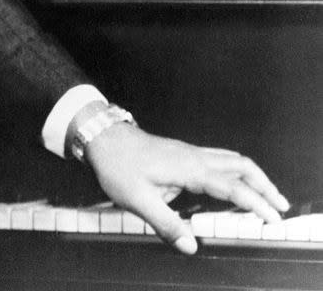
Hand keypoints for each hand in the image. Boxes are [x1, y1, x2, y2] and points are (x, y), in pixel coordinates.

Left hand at [84, 122, 288, 253]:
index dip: (256, 202)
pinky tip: (235, 184)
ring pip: (231, 158)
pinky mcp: (183, 153)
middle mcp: (194, 156)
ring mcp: (189, 152)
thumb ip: (166, 223)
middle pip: (241, 164)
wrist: (103, 137)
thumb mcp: (137, 199)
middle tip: (280, 206)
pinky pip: (219, 158)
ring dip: (253, 175)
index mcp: (189, 168)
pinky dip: (236, 170)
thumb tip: (190, 246)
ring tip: (266, 196)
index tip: (273, 218)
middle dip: (264, 184)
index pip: (232, 185)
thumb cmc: (118, 165)